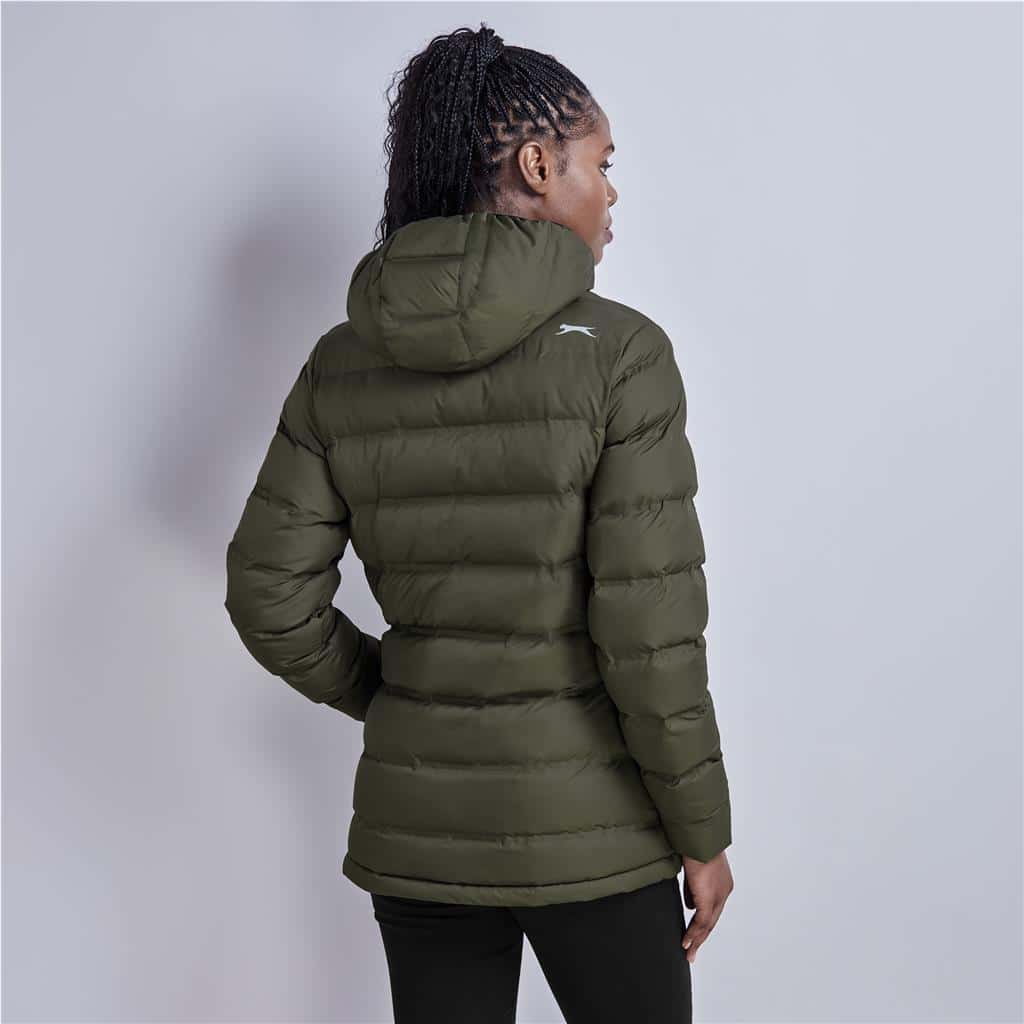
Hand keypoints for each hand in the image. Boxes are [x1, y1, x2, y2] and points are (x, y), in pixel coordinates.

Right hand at [680, 849, 733, 963]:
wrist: (699, 838)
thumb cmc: (695, 845)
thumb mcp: (694, 869)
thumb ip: (693, 888)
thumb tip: (690, 905)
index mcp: (723, 883)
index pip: (713, 906)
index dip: (704, 920)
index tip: (695, 931)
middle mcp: (724, 892)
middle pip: (712, 920)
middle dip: (701, 936)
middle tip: (692, 950)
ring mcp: (718, 897)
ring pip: (707, 925)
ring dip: (696, 940)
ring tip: (688, 952)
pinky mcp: (708, 900)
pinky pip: (700, 923)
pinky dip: (692, 934)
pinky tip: (685, 942)